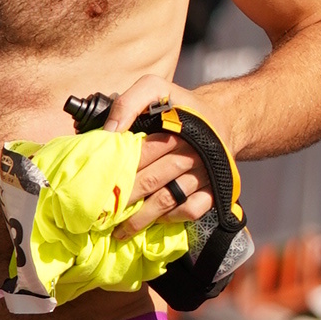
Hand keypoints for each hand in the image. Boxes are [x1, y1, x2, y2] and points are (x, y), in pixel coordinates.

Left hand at [103, 87, 216, 233]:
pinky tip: (155, 220)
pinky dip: (172, 218)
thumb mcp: (155, 88)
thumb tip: (109, 132)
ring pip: (168, 199)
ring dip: (142, 217)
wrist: (222, 118)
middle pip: (151, 179)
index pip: (140, 153)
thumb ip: (129, 102)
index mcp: (174, 127)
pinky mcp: (214, 189)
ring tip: (119, 231)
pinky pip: (192, 210)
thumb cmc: (182, 106)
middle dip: (124, 198)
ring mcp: (203, 173)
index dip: (118, 170)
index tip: (98, 185)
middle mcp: (190, 151)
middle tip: (101, 213)